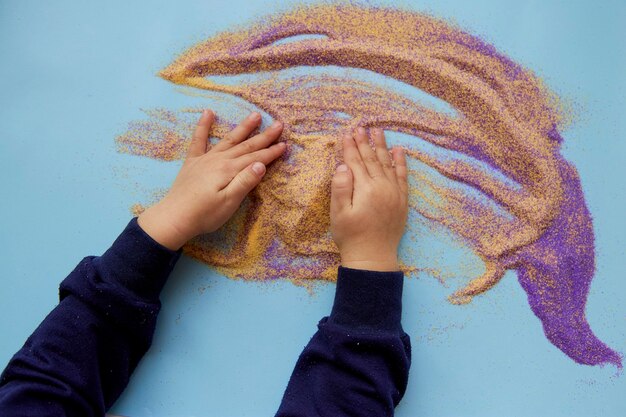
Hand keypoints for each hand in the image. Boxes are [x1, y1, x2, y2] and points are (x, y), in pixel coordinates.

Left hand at [138, 110, 285, 249]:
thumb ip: (245, 182)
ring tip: (255, 115)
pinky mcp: (193, 162)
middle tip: (278, 124)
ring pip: (229, 139)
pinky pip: (198, 140)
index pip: (256, 159)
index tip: (285, 144)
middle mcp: (219, 160)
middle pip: (246, 146)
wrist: (174, 217)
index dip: (271, 152)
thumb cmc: (205, 214)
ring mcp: (205, 159)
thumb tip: (261, 165)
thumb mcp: (229, 202)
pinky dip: (203, 125)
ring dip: (243, 127)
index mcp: (230, 170)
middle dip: (264, 136)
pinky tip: (208, 112)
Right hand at [330, 127, 407, 270]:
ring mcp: (394, 193)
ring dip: (382, 147)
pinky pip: (403, 176)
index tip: (346, 134)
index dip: (350, 147)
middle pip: (372, 159)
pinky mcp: (401, 201)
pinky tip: (399, 151)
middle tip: (360, 127)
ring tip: (378, 132)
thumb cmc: (351, 236)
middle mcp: (382, 187)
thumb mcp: (338, 213)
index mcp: (365, 189)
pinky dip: (401, 163)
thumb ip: (340, 187)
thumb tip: (343, 165)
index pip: (356, 162)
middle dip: (365, 142)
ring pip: (388, 164)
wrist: (373, 258)